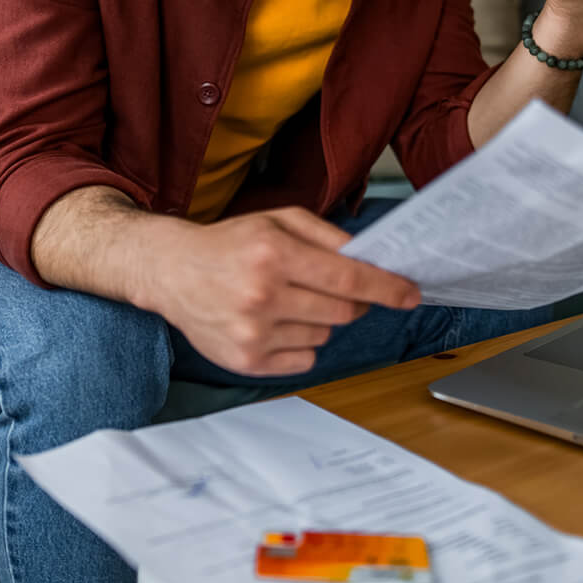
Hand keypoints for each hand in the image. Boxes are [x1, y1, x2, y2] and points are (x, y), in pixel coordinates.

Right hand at [154, 207, 419, 376]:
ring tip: (289, 299)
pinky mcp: (246, 362)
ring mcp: (253, 334)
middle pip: (344, 311)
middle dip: (355, 300)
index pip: (348, 279)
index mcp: (274, 255)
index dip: (387, 288)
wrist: (172, 272)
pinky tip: (277, 322)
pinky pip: (305, 358)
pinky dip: (303, 341)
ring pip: (326, 334)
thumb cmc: (231, 242)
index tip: (410, 294)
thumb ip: (327, 236)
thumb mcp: (278, 220)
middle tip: (338, 288)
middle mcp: (262, 296)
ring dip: (322, 318)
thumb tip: (371, 258)